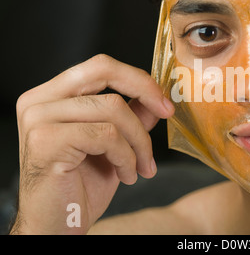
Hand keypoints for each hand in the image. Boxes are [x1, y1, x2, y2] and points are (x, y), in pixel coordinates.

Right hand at [10, 54, 173, 233]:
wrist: (57, 225)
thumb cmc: (80, 187)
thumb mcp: (114, 145)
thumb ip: (131, 116)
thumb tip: (155, 99)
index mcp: (52, 96)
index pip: (100, 67)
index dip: (138, 78)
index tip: (164, 102)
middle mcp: (39, 100)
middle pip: (103, 70)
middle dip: (144, 90)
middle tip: (167, 113)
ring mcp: (39, 118)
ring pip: (113, 108)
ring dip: (139, 142)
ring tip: (141, 167)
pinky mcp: (46, 140)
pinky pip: (107, 135)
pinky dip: (126, 157)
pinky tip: (126, 176)